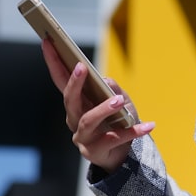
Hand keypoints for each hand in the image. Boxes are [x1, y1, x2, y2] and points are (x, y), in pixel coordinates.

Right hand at [40, 39, 154, 173]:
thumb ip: (112, 88)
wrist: (123, 155)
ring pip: (88, 120)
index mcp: (77, 103)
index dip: (53, 61)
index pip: (61, 80)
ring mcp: (83, 138)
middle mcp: (74, 119)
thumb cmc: (118, 122)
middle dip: (74, 83)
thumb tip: (106, 81)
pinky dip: (132, 132)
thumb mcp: (120, 100)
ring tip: (120, 101)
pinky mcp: (96, 152)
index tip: (48, 41)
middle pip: (69, 100)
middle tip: (82, 67)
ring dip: (103, 109)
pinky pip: (114, 139)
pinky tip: (148, 126)